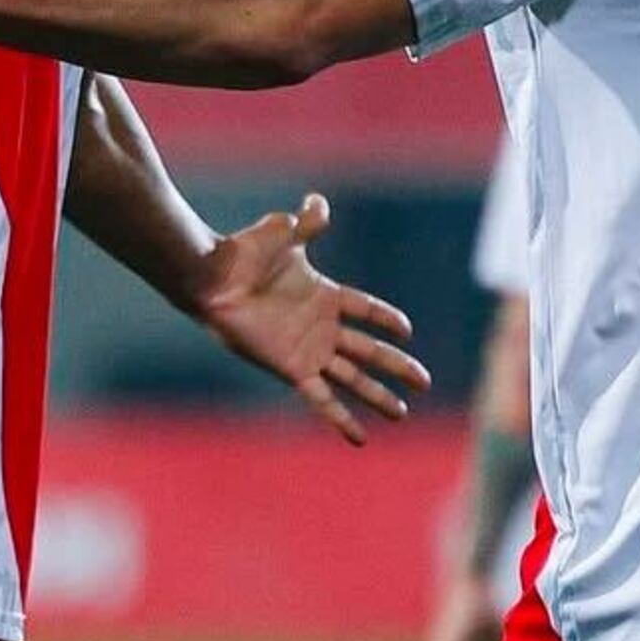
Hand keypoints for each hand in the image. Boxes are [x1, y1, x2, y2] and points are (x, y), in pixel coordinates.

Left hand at [190, 193, 428, 445]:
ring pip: (353, 379)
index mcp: (324, 296)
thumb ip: (308, 221)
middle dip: (397, 367)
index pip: (365, 310)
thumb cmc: (245, 254)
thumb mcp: (284, 233)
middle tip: (424, 382)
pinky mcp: (293, 369)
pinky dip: (341, 418)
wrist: (215, 280)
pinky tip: (359, 438)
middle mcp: (320, 327)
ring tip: (401, 413)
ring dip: (378, 396)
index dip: (386, 320)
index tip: (407, 331)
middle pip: (369, 351)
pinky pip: (323, 399)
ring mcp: (309, 351)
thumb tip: (317, 202)